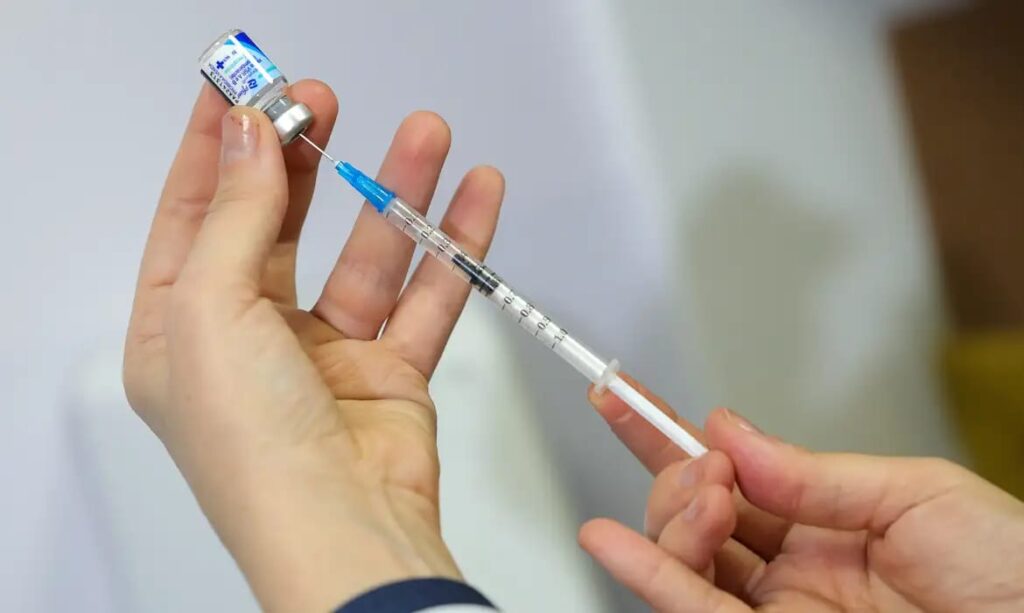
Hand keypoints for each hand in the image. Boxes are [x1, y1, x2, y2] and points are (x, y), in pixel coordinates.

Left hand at [123, 83, 504, 610]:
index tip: (245, 90)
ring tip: (427, 135)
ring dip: (395, 193)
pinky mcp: (389, 370)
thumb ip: (237, 216)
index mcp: (182, 331)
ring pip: (365, 253)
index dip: (217, 148)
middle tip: (326, 103)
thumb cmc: (254, 447)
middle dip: (305, 159)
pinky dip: (452, 248)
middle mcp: (250, 340)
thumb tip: (249, 136)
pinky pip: (424, 295)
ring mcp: (324, 355)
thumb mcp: (213, 312)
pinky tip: (473, 198)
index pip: (194, 217)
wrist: (345, 532)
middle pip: (279, 227)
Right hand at [581, 379, 1023, 611]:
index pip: (727, 472)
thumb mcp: (918, 494)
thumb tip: (728, 431)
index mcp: (822, 523)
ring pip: (687, 562)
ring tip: (704, 492)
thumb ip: (814, 472)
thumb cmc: (1015, 569)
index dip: (665, 434)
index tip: (619, 396)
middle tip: (711, 466)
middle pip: (693, 518)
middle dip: (680, 476)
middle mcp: (789, 571)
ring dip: (673, 517)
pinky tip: (610, 540)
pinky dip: (649, 576)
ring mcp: (777, 612)